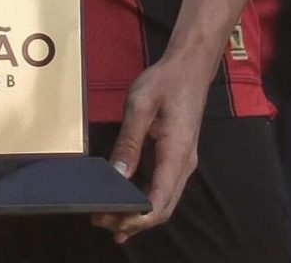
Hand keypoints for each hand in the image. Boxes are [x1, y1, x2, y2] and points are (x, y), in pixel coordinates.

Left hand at [91, 58, 200, 245]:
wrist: (190, 67)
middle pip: (162, 207)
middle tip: (100, 221)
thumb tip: (117, 174)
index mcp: (177, 152)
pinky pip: (163, 188)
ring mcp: (183, 163)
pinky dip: (144, 201)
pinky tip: (125, 204)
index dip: (136, 217)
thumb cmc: (166, 81)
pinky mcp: (177, 159)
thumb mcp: (140, 104)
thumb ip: (129, 140)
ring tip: (107, 217)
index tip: (111, 221)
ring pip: (164, 201)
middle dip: (133, 222)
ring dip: (138, 215)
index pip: (160, 199)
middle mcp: (184, 165)